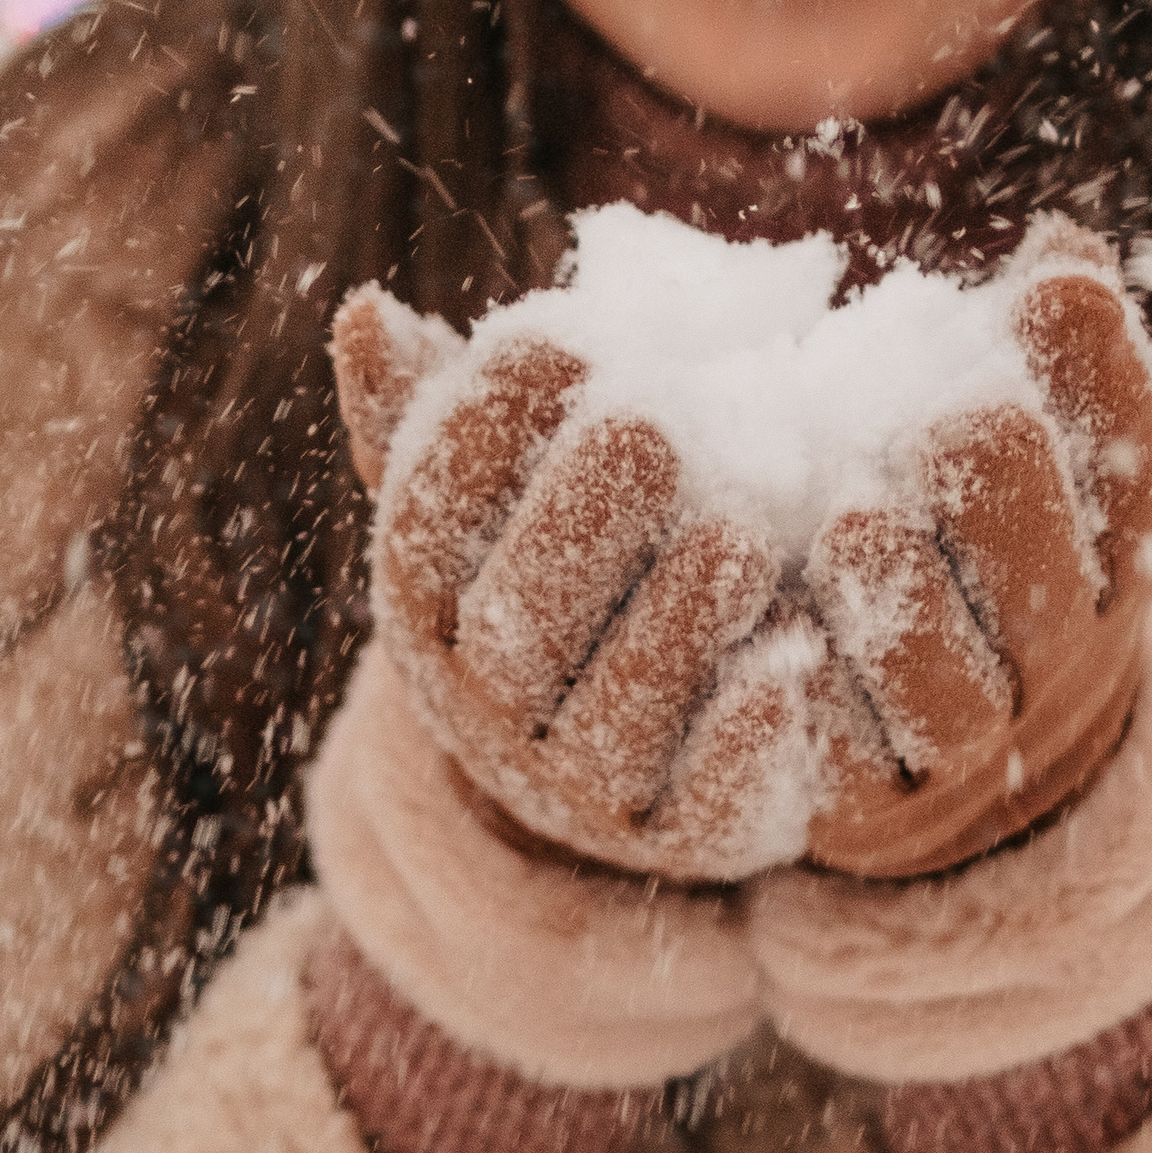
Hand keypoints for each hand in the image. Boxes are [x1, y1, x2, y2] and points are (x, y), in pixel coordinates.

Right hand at [332, 287, 814, 878]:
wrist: (608, 764)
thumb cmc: (559, 576)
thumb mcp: (494, 501)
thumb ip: (432, 411)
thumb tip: (365, 312)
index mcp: (429, 608)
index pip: (429, 518)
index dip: (485, 429)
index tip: (558, 344)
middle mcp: (482, 707)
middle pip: (518, 620)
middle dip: (579, 519)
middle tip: (652, 430)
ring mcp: (574, 785)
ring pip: (614, 712)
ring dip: (674, 621)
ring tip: (737, 537)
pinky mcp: (675, 839)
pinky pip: (702, 801)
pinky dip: (743, 740)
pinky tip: (787, 666)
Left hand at [801, 224, 1151, 878]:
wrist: (943, 743)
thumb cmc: (969, 527)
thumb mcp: (1027, 436)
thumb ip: (1045, 348)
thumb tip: (1067, 248)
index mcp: (1110, 551)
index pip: (1138, 479)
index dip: (1099, 387)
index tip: (1044, 294)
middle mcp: (1058, 656)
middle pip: (1054, 593)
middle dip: (1008, 499)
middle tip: (948, 417)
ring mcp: (965, 741)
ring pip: (952, 699)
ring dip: (908, 606)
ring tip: (855, 524)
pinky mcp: (865, 803)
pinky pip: (843, 768)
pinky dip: (808, 704)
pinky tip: (765, 627)